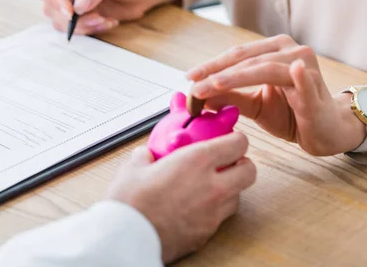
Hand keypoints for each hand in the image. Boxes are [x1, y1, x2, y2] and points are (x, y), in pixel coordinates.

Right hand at [33, 0, 178, 35]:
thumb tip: (78, 7)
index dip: (52, 0)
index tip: (71, 12)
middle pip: (49, 8)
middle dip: (72, 19)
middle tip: (97, 18)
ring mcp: (69, 3)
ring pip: (60, 23)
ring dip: (83, 27)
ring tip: (106, 20)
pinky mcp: (79, 18)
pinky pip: (74, 30)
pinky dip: (90, 30)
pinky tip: (108, 22)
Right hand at [106, 133, 255, 263]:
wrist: (128, 238)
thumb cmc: (130, 202)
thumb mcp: (133, 167)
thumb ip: (146, 156)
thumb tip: (146, 154)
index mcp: (197, 162)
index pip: (237, 144)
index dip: (236, 139)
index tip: (227, 138)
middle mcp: (212, 187)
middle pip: (249, 171)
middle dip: (242, 164)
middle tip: (227, 162)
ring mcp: (212, 213)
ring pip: (238, 196)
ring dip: (229, 188)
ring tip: (208, 185)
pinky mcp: (207, 233)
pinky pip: (220, 217)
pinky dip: (214, 209)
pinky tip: (195, 206)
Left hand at [186, 35, 365, 155]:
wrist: (324, 131)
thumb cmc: (290, 113)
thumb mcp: (253, 105)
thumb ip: (229, 96)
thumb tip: (196, 95)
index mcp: (273, 51)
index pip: (236, 56)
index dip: (211, 66)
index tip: (188, 78)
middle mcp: (289, 52)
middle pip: (246, 60)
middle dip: (217, 73)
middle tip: (194, 87)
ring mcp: (305, 67)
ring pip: (265, 68)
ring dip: (237, 77)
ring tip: (214, 85)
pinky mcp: (317, 88)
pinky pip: (306, 80)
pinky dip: (299, 76)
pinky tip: (293, 70)